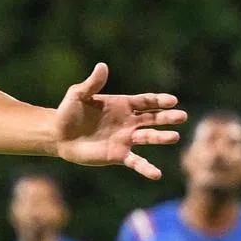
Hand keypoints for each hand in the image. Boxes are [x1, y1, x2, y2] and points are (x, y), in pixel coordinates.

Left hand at [54, 64, 185, 179]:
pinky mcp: (118, 155)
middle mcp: (128, 122)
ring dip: (161, 138)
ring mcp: (125, 139)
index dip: (159, 101)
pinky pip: (136, 162)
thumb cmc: (68, 112)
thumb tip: (102, 66)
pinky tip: (157, 174)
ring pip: (148, 138)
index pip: (146, 101)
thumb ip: (92, 83)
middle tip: (182, 117)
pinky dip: (146, 168)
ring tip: (174, 137)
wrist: (58, 135)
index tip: (172, 101)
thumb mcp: (78, 95)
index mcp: (123, 105)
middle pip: (153, 118)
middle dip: (167, 117)